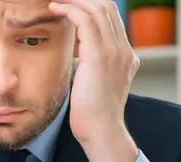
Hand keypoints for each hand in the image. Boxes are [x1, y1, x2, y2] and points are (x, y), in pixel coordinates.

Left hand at [49, 0, 139, 143]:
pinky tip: (56, 9)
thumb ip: (91, 70)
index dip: (90, 7)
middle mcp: (123, 50)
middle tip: (62, 0)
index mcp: (124, 57)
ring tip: (56, 2)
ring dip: (75, 1)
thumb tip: (77, 63)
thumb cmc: (91, 115)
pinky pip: (85, 20)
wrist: (100, 130)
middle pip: (107, 8)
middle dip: (83, 0)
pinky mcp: (99, 56)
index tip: (70, 6)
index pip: (111, 19)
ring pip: (97, 9)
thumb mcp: (94, 86)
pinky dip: (70, 10)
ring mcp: (114, 52)